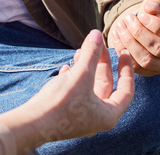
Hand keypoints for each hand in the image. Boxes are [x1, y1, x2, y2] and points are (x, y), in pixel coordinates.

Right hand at [0, 29, 133, 151]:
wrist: (32, 124)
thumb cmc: (60, 104)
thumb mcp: (80, 75)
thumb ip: (91, 54)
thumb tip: (96, 34)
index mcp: (108, 114)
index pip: (126, 90)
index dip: (126, 70)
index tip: (124, 53)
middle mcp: (97, 118)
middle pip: (105, 85)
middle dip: (101, 63)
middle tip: (98, 45)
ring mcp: (81, 117)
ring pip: (89, 87)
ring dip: (85, 68)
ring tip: (79, 53)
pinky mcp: (66, 114)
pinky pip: (76, 93)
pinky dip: (74, 78)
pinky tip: (66, 68)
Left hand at [108, 0, 159, 76]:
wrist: (148, 22)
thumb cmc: (159, 9)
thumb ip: (159, 0)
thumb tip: (151, 8)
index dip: (157, 27)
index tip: (141, 15)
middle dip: (140, 33)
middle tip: (127, 19)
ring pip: (147, 60)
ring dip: (130, 43)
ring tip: (120, 25)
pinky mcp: (152, 72)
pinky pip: (136, 67)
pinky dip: (123, 51)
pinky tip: (116, 35)